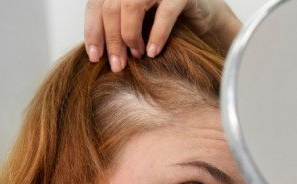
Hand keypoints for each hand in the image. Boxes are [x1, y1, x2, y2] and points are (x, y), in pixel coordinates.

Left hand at [84, 0, 239, 71]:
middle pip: (111, 7)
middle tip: (116, 65)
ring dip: (130, 36)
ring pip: (131, 7)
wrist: (202, 12)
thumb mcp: (136, 21)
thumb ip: (115, 26)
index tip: (94, 56)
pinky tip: (153, 53)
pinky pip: (164, 14)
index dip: (93, 30)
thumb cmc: (164, 19)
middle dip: (112, 40)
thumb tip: (94, 51)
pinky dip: (157, 35)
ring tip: (136, 56)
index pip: (97, 4)